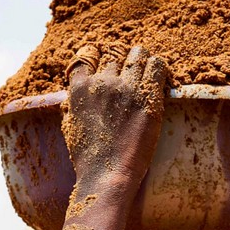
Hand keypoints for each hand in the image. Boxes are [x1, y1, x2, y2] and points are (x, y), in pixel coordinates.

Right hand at [62, 44, 167, 190]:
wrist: (107, 176)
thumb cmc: (88, 158)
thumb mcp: (71, 124)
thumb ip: (75, 102)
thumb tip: (79, 92)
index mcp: (79, 89)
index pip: (86, 55)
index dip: (96, 56)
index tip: (103, 63)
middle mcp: (101, 83)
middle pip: (115, 53)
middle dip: (121, 60)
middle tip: (129, 73)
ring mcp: (125, 88)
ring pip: (137, 54)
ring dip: (141, 61)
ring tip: (145, 74)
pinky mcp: (148, 97)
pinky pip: (156, 66)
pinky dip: (158, 68)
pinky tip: (159, 79)